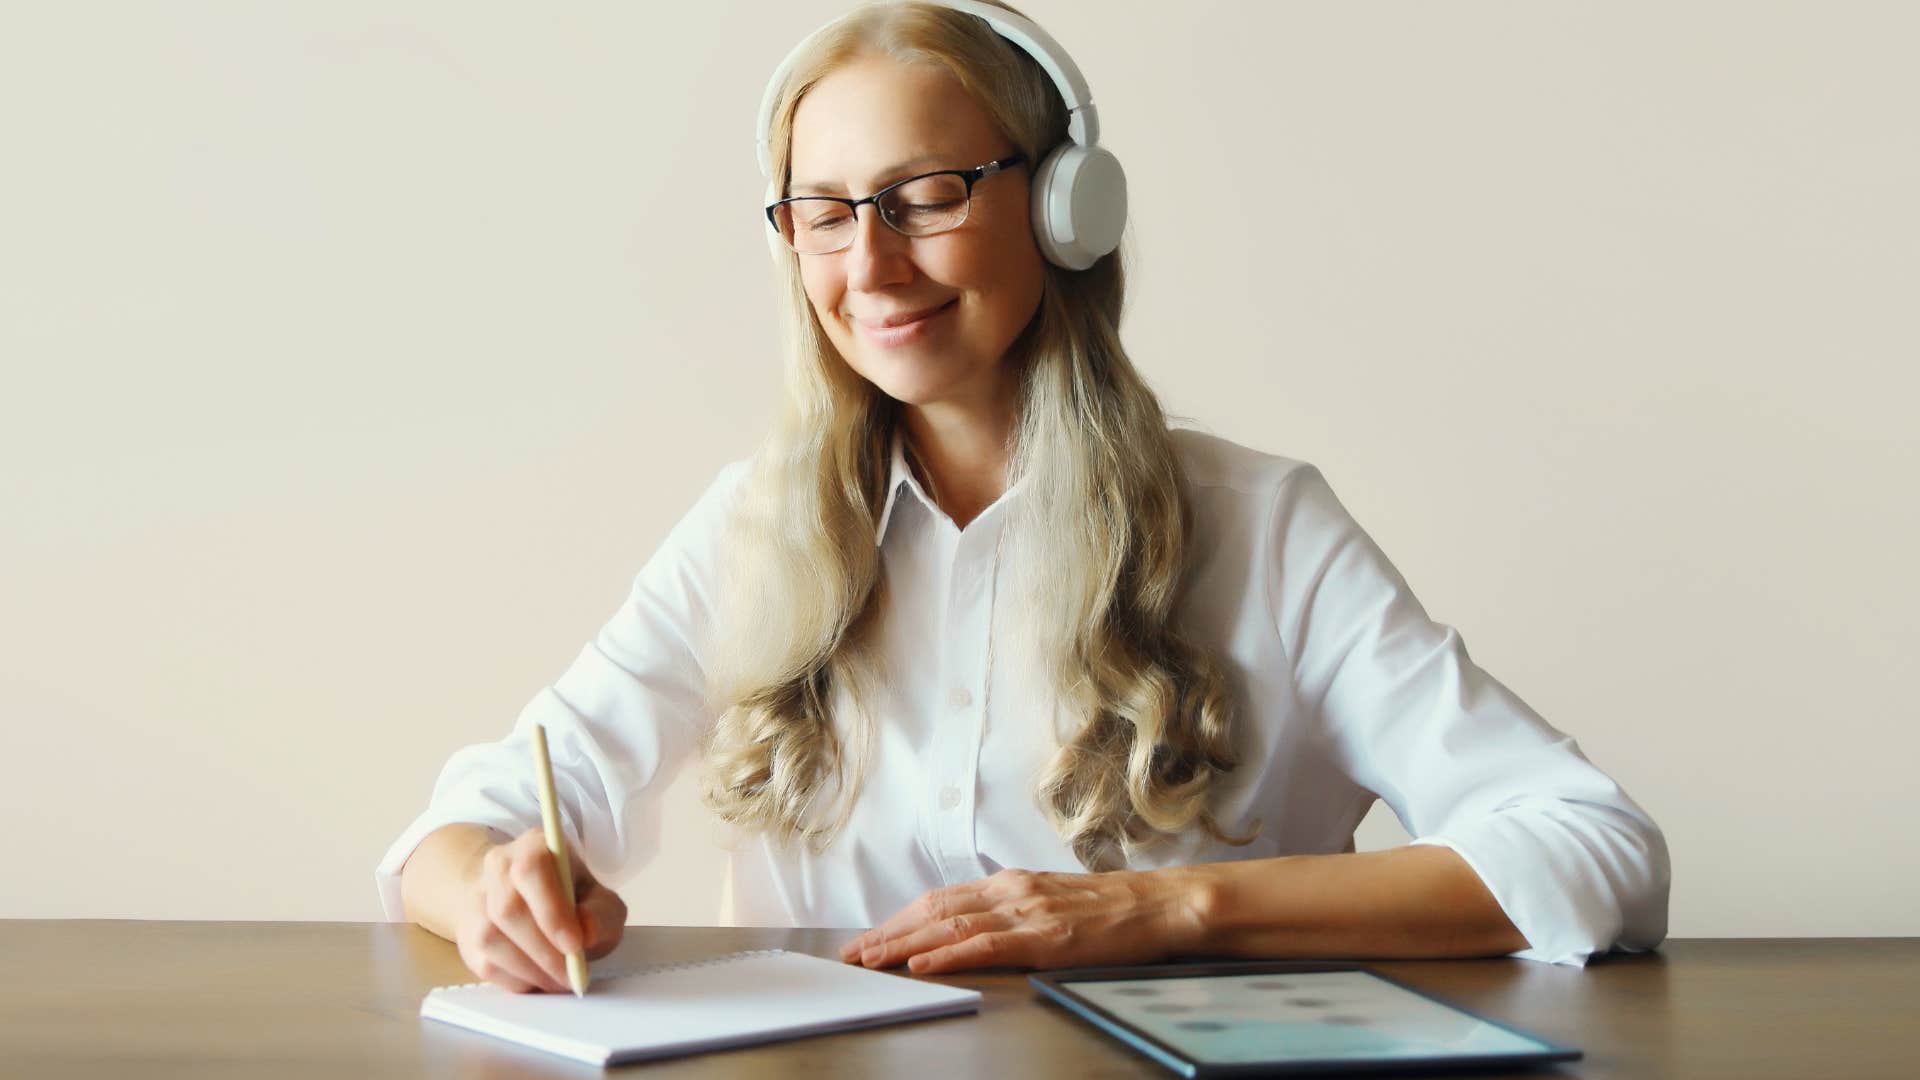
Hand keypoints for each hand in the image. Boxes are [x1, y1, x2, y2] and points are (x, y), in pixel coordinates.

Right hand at [453, 827, 626, 992]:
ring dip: (530, 969)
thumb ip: (602, 914)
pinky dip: (516, 979)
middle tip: (572, 974)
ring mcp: (476, 901)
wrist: (529, 900)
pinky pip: (485, 964)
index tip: (575, 945)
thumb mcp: (599, 898)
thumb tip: (586, 932)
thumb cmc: (570, 898)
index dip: (552, 911)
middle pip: (508, 910)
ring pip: (490, 939)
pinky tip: (539, 979)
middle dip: (544, 951)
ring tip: (559, 980)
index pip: (531, 871)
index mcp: (532, 847)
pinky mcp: (466, 935)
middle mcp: (497, 867)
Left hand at [837, 867, 1209, 974]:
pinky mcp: (1044, 937)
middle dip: (889, 933)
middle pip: (934, 911)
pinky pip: (985, 945)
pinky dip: (948, 955)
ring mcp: (1026, 912)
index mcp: (1011, 882)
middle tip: (854, 954)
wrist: (1158, 904)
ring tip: (872, 960)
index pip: (942, 899)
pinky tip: (922, 965)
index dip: (901, 919)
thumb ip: (1013, 909)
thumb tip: (974, 926)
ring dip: (904, 945)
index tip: (871, 937)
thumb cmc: (1112, 909)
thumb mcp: (1052, 900)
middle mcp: (1011, 891)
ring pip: (950, 926)